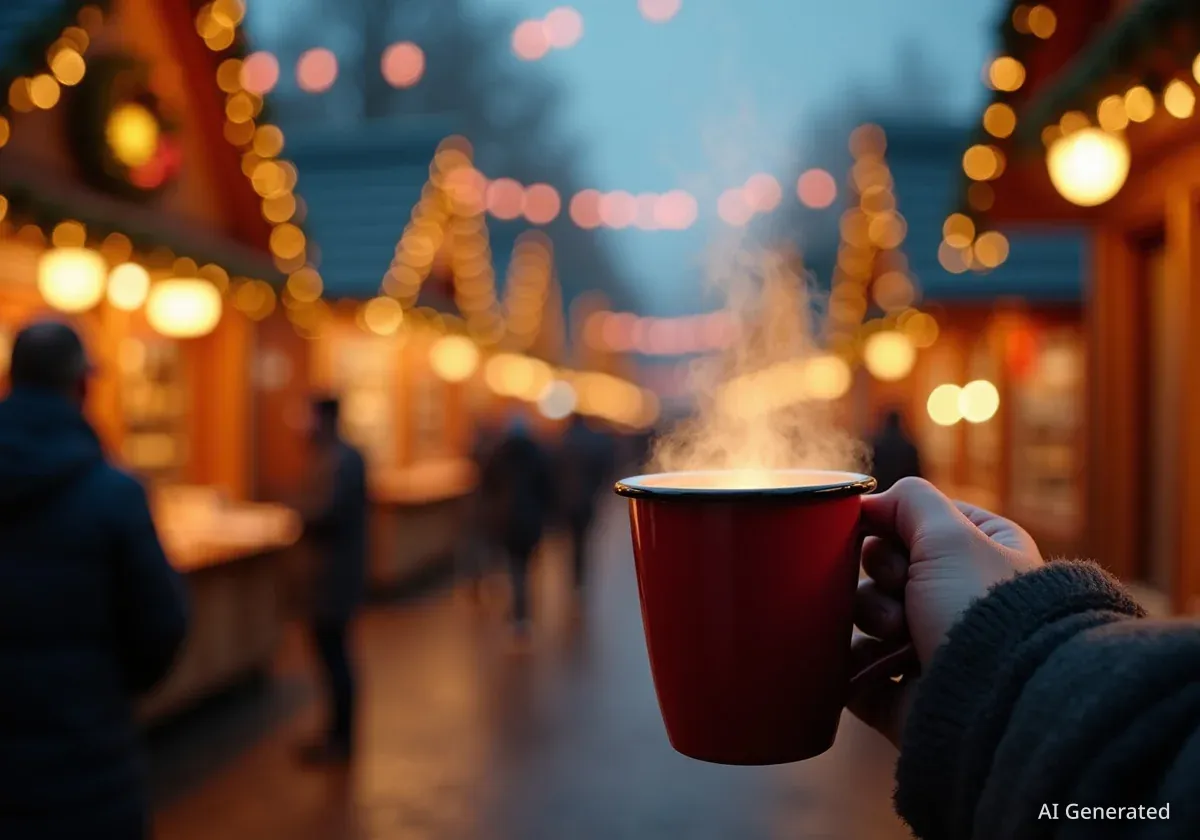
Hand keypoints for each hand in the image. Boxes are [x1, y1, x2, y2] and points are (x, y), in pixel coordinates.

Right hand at [848, 478, 1042, 745]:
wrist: (995, 701)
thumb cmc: (981, 608)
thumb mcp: (949, 533)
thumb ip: (909, 501)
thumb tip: (870, 503)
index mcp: (983, 554)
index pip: (917, 522)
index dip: (893, 525)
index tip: (896, 538)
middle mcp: (959, 598)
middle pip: (885, 566)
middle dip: (883, 575)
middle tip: (902, 587)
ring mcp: (931, 646)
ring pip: (867, 614)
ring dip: (871, 616)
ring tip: (895, 633)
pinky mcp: (905, 691)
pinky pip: (856, 668)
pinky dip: (850, 663)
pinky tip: (861, 662)